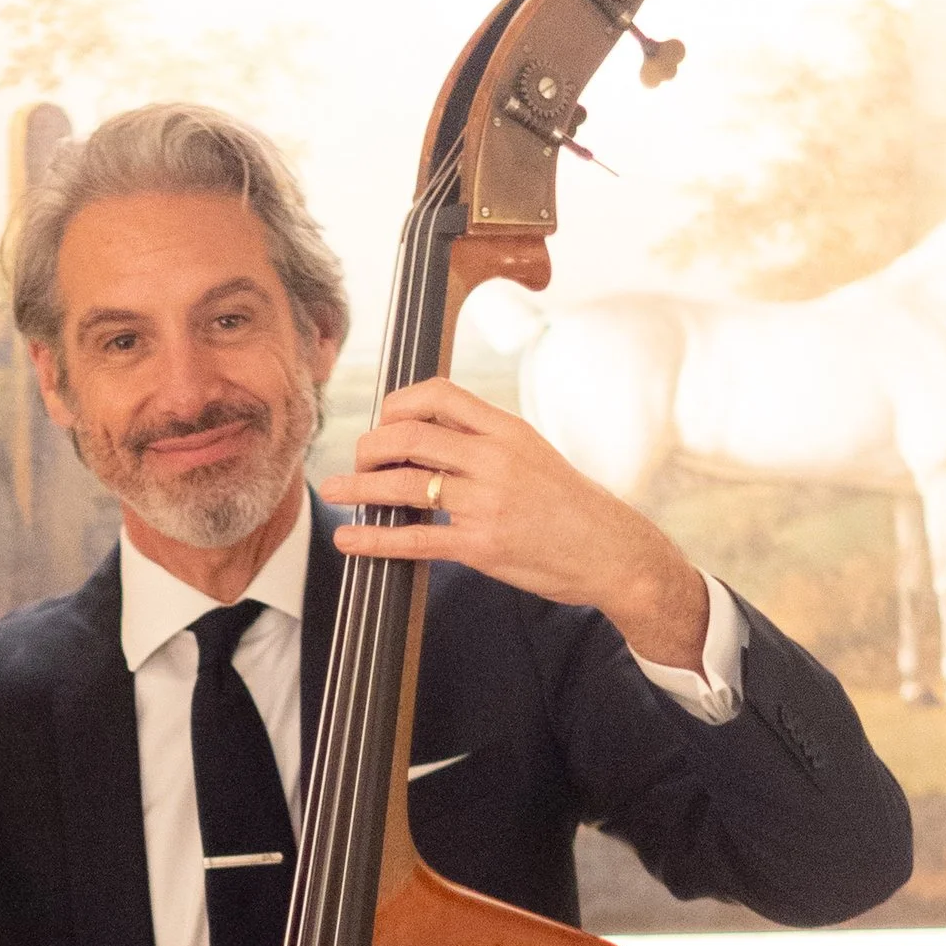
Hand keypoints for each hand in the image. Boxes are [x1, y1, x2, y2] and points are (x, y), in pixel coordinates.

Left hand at [322, 378, 709, 669]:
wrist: (612, 551)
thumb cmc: (571, 505)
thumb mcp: (534, 454)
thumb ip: (486, 442)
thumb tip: (430, 439)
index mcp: (506, 429)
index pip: (439, 394)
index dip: (398, 403)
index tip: (383, 422)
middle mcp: (494, 459)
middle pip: (410, 436)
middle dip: (370, 447)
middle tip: (357, 462)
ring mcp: (487, 502)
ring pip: (404, 486)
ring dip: (359, 488)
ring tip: (333, 491)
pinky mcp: (481, 545)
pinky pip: (415, 539)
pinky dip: (374, 540)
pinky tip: (350, 540)